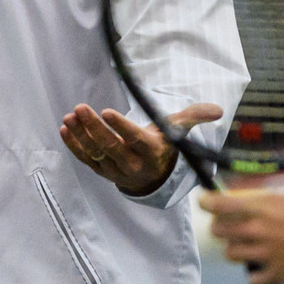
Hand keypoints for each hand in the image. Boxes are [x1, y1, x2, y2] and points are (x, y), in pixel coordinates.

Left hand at [60, 102, 221, 193]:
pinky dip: (74, 145)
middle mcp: (133, 165)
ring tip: (71, 116)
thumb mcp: (178, 131)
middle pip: (111, 147)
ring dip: (81, 134)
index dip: (121, 127)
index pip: (135, 140)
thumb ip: (194, 117)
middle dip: (95, 128)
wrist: (152, 175)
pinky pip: (85, 159)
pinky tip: (66, 128)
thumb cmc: (163, 145)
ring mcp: (114, 170)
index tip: (107, 111)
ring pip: (95, 153)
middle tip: (81, 108)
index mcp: (152, 153)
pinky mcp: (101, 171)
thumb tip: (217, 110)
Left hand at [199, 186, 283, 283]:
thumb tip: (273, 193)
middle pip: (218, 230)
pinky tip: (265, 270)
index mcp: (263, 207)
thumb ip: (282, 195)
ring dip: (237, 250)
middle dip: (221, 228)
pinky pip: (252, 279)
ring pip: (230, 254)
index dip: (206, 202)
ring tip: (249, 247)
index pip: (218, 204)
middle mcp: (258, 230)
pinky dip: (255, 276)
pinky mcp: (274, 275)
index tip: (205, 201)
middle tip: (231, 227)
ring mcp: (264, 254)